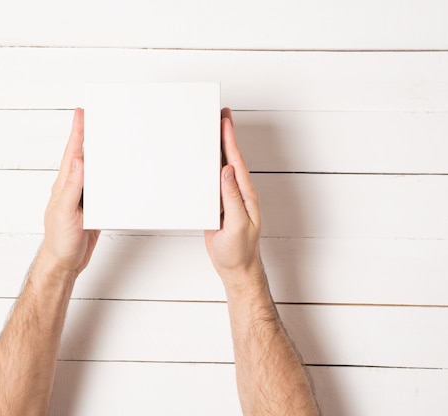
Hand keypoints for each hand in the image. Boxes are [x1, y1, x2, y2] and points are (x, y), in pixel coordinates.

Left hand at [39, 108, 100, 279]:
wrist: (64, 263)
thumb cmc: (59, 241)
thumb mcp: (65, 213)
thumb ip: (71, 187)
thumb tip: (78, 161)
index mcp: (64, 185)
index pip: (73, 153)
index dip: (78, 132)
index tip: (82, 112)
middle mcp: (73, 187)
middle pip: (84, 156)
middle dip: (89, 135)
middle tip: (96, 115)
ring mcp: (83, 198)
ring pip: (95, 171)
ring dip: (102, 155)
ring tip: (111, 137)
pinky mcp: (93, 208)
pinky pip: (103, 188)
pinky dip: (110, 177)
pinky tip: (117, 172)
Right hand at [205, 108, 264, 289]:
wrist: (235, 268)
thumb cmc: (239, 250)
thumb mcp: (236, 224)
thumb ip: (232, 198)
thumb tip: (227, 171)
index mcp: (245, 194)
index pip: (236, 161)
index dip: (230, 140)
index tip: (224, 120)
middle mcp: (238, 192)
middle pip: (230, 158)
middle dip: (226, 136)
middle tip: (220, 114)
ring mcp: (228, 198)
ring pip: (221, 167)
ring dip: (217, 148)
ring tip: (211, 130)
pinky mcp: (218, 206)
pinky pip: (212, 182)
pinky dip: (207, 167)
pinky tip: (202, 160)